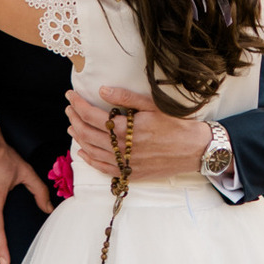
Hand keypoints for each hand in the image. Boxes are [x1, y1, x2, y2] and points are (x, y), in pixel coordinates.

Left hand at [66, 87, 210, 178]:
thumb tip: (102, 90)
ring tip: (72, 126)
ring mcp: (126, 163)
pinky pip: (104, 169)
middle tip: (69, 109)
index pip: (93, 116)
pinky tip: (83, 152)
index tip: (70, 95)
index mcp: (128, 128)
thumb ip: (126, 98)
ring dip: (79, 138)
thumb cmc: (176, 124)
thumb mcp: (153, 105)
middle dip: (75, 119)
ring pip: (93, 151)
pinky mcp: (131, 173)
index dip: (78, 105)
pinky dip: (90, 160)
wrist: (194, 149)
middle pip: (89, 134)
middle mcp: (124, 148)